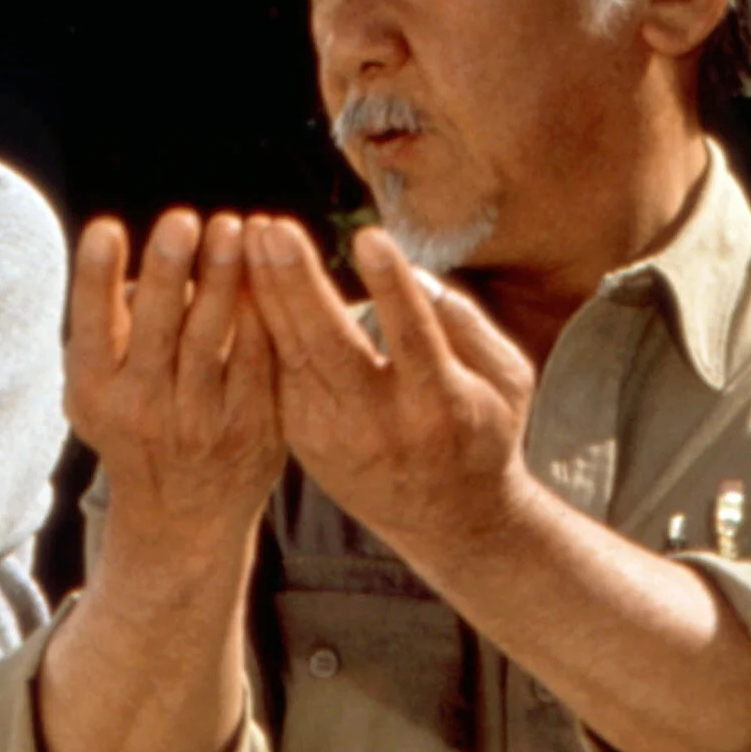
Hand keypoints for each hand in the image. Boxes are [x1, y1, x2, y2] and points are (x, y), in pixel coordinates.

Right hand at [68, 209, 284, 556]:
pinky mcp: (250, 426)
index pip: (91, 327)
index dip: (96, 278)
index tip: (106, 228)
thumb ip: (107, 327)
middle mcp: (142, 408)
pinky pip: (257, 358)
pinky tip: (265, 268)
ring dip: (222, 279)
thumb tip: (133, 254)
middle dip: (170, 272)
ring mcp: (199, 421)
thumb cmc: (133, 422)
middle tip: (182, 219)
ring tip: (231, 227)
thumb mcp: (98, 388)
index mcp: (95, 392)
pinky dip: (259, 311)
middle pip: (158, 329)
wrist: (182, 516)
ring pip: (212, 338)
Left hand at [243, 219, 538, 564]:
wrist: (449, 522)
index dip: (390, 286)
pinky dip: (260, 325)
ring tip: (250, 238)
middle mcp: (382, 423)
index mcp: (442, 404)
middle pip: (333, 345)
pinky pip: (278, 372)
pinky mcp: (303, 439)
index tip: (368, 236)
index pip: (414, 337)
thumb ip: (467, 324)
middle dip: (299, 284)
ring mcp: (335, 435)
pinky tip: (244, 279)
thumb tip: (412, 271)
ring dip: (268, 294)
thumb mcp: (506, 380)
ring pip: (294, 355)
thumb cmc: (483, 430)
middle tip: (273, 229)